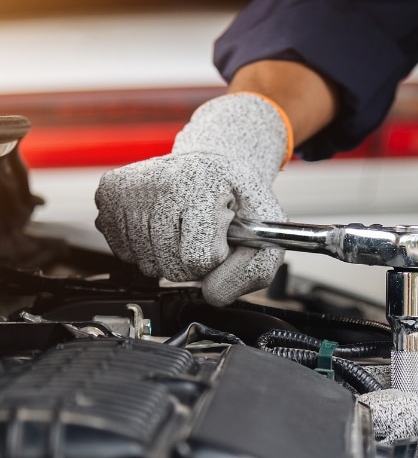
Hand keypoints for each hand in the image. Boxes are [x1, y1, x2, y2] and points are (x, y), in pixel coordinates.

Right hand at [95, 93, 288, 305]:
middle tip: (203, 231)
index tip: (223, 233)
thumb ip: (254, 271)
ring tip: (184, 226)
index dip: (217, 257)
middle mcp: (160, 181)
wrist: (213, 163)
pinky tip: (162, 225)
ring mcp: (130, 188)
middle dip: (193, 261)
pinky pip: (125, 254)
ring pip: (147, 265)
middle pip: (172, 267)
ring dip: (170, 256)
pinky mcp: (109, 194)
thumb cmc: (239, 198)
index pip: (198, 259)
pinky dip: (147, 249)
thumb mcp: (268, 231)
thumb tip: (212, 294)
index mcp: (202, 185)